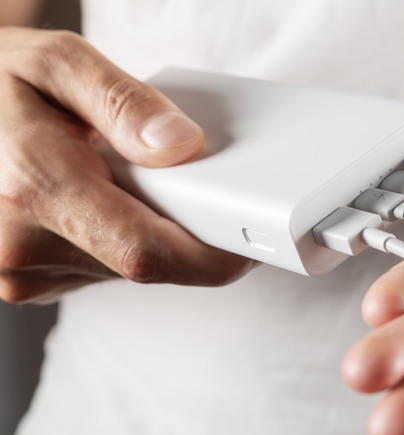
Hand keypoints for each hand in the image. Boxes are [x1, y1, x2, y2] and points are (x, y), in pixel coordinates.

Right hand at [0, 28, 252, 303]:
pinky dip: (127, 237)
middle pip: (150, 266)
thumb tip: (181, 146)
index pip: (150, 253)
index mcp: (34, 188)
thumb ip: (121, 100)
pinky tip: (116, 197)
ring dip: (158, 233)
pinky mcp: (26, 277)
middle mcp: (21, 245)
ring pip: (130, 269)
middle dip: (192, 235)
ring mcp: (21, 268)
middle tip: (206, 189)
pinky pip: (104, 267)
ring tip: (142, 179)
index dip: (214, 253)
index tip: (253, 238)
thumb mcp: (54, 62)